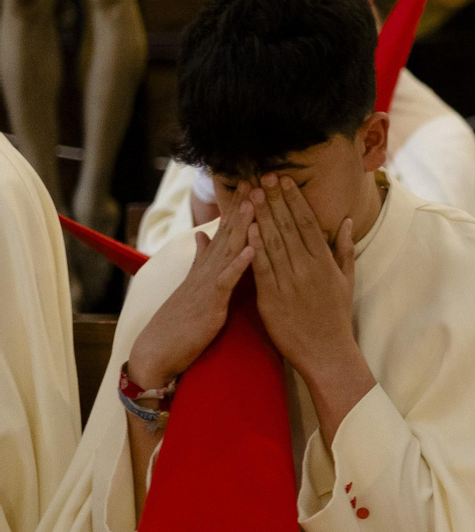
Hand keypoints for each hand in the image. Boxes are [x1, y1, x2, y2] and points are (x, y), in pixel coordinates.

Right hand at [126, 195, 256, 388]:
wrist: (159, 350)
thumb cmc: (181, 320)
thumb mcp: (194, 285)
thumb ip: (202, 258)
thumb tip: (204, 233)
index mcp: (207, 267)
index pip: (225, 232)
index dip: (239, 209)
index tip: (253, 185)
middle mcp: (207, 270)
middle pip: (228, 233)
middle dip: (243, 207)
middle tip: (258, 181)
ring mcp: (207, 284)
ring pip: (228, 250)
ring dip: (242, 226)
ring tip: (257, 204)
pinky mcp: (210, 302)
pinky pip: (227, 280)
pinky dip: (239, 264)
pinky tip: (253, 249)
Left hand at [247, 176, 374, 435]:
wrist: (327, 350)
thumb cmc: (337, 315)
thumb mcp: (347, 279)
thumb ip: (344, 248)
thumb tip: (346, 221)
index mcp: (324, 261)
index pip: (306, 222)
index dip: (294, 200)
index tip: (284, 181)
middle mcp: (307, 267)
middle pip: (288, 226)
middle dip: (275, 200)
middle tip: (264, 177)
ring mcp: (290, 281)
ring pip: (273, 242)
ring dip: (261, 216)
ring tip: (252, 194)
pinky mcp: (273, 297)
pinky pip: (262, 267)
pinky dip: (254, 248)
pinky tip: (247, 229)